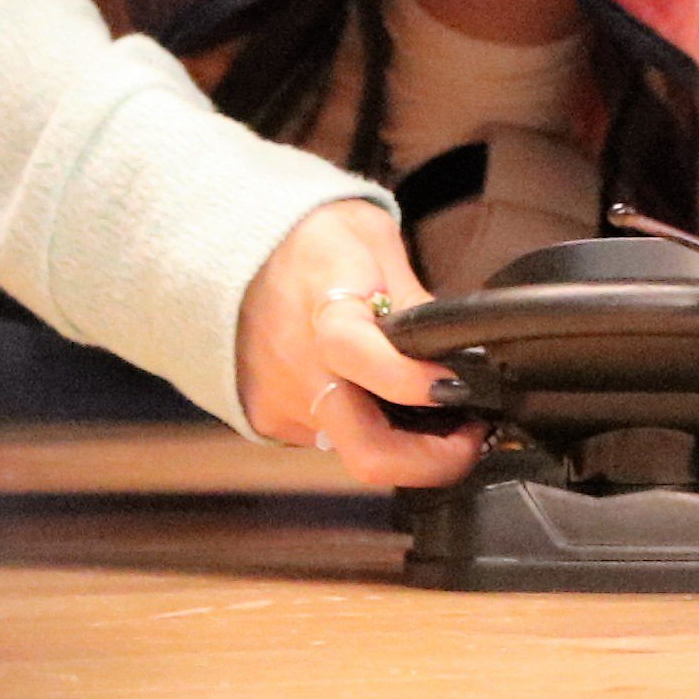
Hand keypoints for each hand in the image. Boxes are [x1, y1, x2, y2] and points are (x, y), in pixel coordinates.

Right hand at [234, 194, 482, 490]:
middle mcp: (300, 368)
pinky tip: (377, 399)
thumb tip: (455, 349)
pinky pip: (328, 438)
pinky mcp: (270, 420)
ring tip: (437, 419)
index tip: (457, 387)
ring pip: (352, 450)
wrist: (228, 244)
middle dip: (431, 462)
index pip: (361, 356)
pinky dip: (361, 426)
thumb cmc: (310, 236)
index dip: (413, 381)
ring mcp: (282, 401)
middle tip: (470, 440)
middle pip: (365, 450)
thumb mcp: (374, 241)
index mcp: (325, 307)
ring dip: (403, 449)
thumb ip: (410, 300)